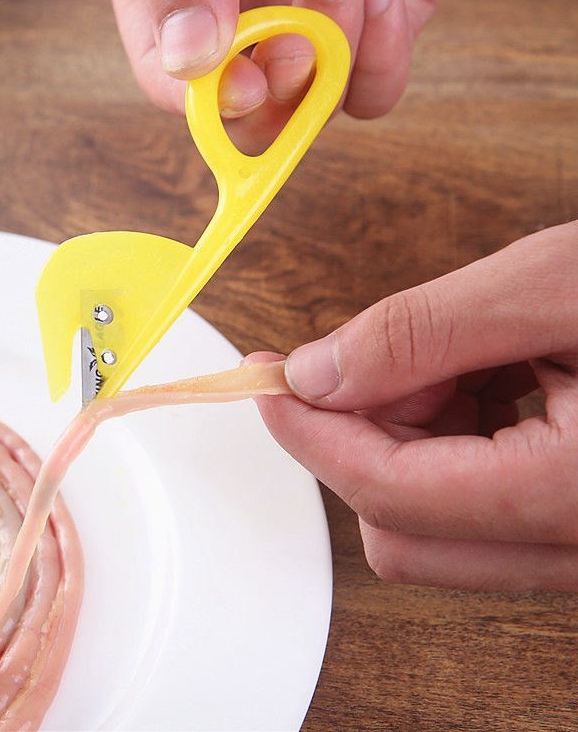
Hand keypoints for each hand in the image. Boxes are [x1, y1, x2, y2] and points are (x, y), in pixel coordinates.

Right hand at [107, 0, 456, 151]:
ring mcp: (311, 24)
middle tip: (295, 36)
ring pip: (318, 103)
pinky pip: (376, 87)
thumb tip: (188, 61)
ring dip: (333, 47)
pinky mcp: (376, 20)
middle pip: (253, 117)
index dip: (212, 104)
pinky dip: (383, 56)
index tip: (245, 82)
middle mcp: (243, 22)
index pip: (179, 88)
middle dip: (279, 89)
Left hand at [250, 221, 577, 591]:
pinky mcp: (574, 524)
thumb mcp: (557, 285)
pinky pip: (473, 504)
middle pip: (400, 528)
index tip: (267, 381)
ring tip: (458, 355)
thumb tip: (313, 375)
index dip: (310, 431)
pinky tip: (483, 377)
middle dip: (359, 436)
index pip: (387, 491)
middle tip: (372, 356)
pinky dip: (448, 439)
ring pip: (431, 519)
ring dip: (406, 434)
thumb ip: (423, 333)